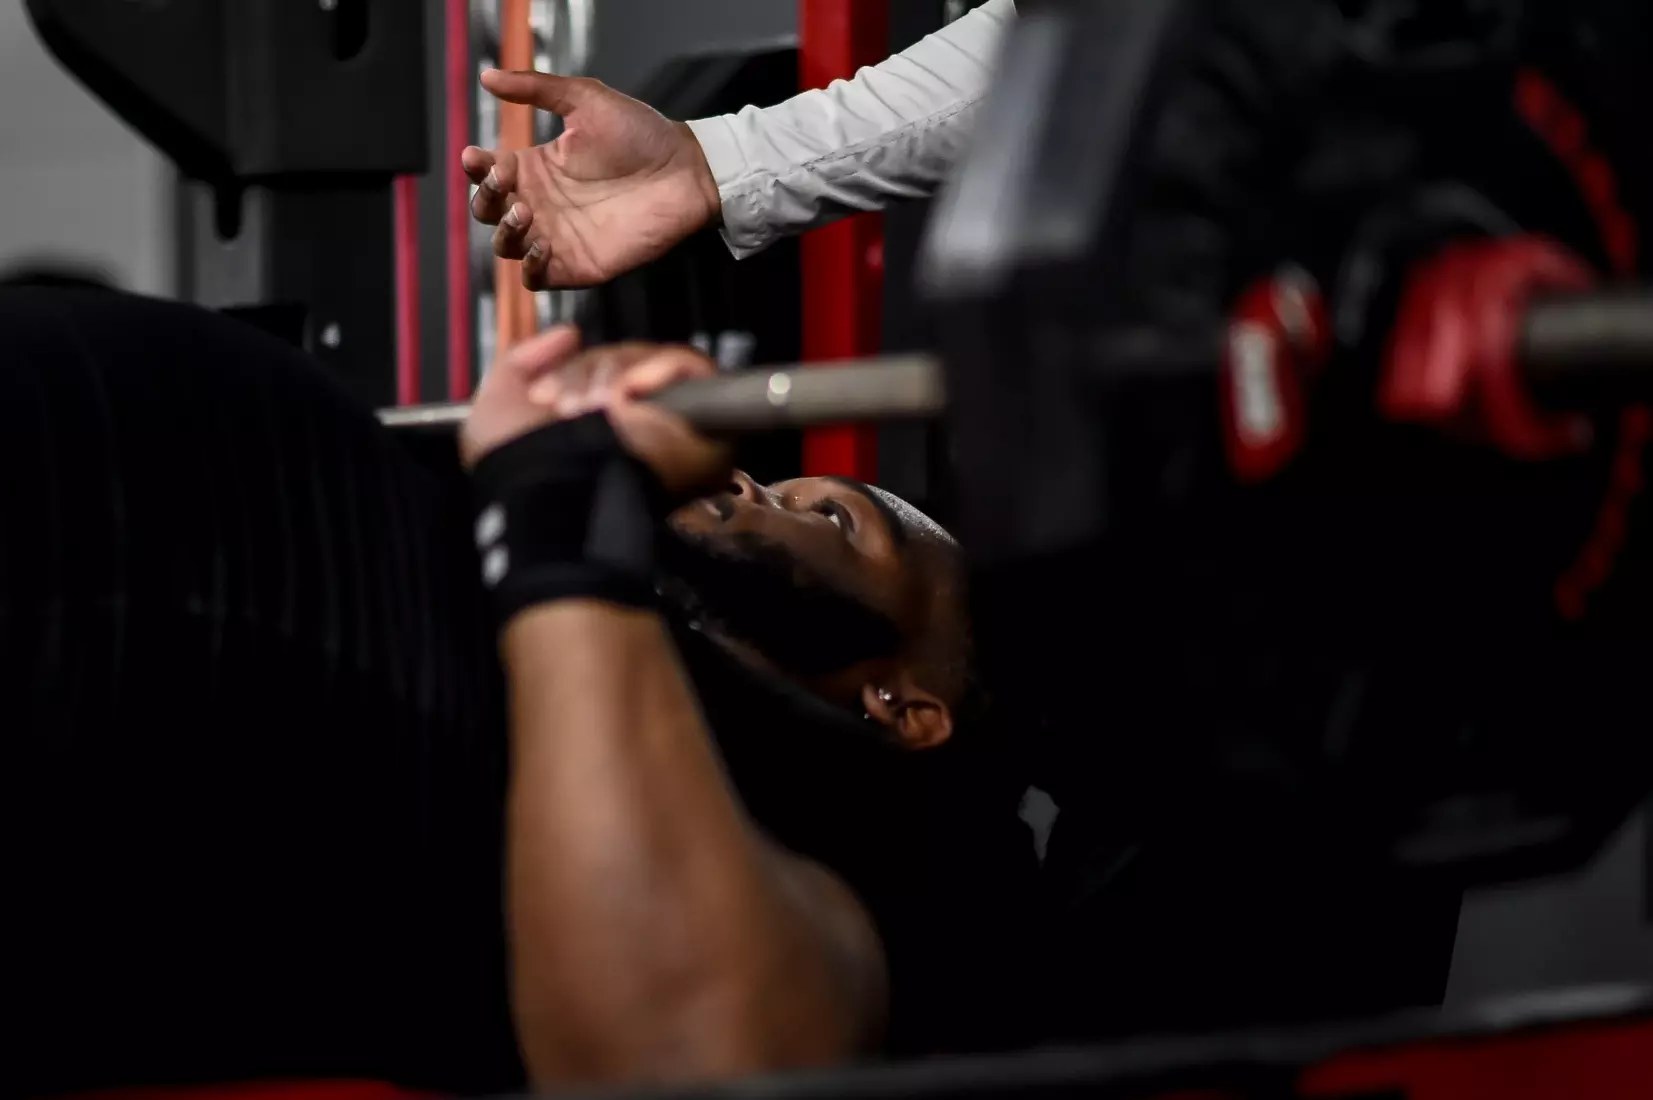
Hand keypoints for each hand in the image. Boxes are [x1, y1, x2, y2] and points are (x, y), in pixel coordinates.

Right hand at [463, 71, 721, 290]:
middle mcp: (541, 203)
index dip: (475, 168)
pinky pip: (536, 279)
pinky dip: (529, 267)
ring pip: (505, 247)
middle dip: (485, 200)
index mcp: (536, 167)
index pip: (487, 173)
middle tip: (506, 185)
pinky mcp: (579, 265)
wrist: (686, 171)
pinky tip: (543, 245)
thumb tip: (487, 77)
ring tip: (525, 211)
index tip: (478, 156)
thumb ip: (537, 88)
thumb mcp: (586, 100)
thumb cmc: (641, 134)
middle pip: (488, 213)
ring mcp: (558, 237)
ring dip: (505, 232)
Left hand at [463, 327, 732, 496]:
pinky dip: (656, 369)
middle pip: (626, 357)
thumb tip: (570, 334)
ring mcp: (675, 420)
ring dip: (613, 377)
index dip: (572, 370)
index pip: (601, 366)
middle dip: (588, 373)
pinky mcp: (705, 422)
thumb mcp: (498, 405)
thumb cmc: (522, 462)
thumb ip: (521, 360)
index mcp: (601, 420)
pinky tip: (627, 396)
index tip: (542, 397)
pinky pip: (690, 366)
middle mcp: (639, 419)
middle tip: (567, 410)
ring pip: (652, 358)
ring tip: (594, 412)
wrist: (551, 489)